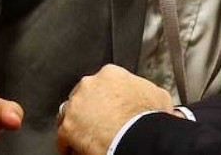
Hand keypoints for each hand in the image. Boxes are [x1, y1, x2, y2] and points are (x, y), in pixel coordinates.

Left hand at [57, 65, 173, 154]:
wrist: (135, 134)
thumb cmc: (146, 116)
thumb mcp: (157, 95)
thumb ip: (148, 91)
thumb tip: (155, 99)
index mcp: (110, 74)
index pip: (104, 82)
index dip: (108, 97)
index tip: (111, 106)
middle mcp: (89, 85)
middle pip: (84, 96)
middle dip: (90, 108)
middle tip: (100, 121)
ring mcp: (75, 105)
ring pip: (70, 114)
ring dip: (77, 124)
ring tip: (88, 136)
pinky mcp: (67, 126)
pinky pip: (63, 136)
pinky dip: (69, 144)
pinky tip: (77, 149)